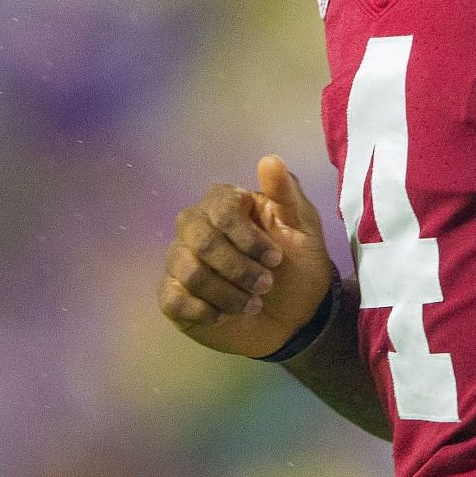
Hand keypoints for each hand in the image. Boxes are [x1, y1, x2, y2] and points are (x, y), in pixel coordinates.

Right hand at [158, 155, 336, 358]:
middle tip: (266, 285)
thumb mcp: (303, 228)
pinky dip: (204, 311)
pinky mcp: (173, 295)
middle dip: (238, 269)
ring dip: (228, 294)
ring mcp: (180, 260)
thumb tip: (269, 160)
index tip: (276, 259)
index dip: (249, 238)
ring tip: (252, 304)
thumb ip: (286, 193)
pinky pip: (173, 299)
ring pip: (189, 272)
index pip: (222, 211)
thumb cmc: (297, 265)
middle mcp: (195, 226)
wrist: (295, 316)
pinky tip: (225, 316)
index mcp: (225, 203)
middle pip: (202, 241)